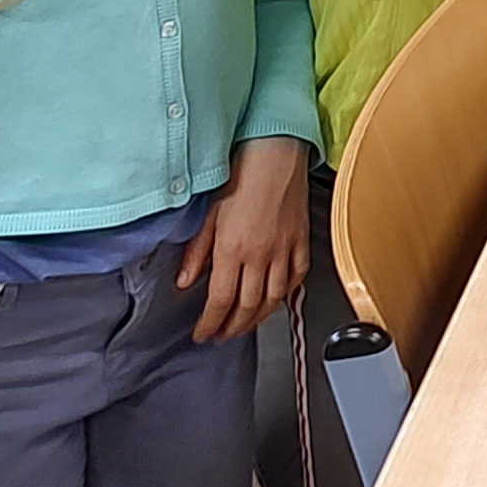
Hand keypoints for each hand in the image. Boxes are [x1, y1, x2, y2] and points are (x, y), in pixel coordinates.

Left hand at [178, 135, 308, 341]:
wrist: (276, 150)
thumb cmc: (242, 173)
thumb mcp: (208, 213)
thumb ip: (197, 252)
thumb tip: (185, 281)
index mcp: (233, 249)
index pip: (219, 301)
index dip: (209, 324)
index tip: (202, 334)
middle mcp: (261, 254)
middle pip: (247, 307)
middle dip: (232, 328)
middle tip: (221, 336)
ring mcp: (285, 249)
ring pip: (273, 299)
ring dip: (258, 319)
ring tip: (245, 325)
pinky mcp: (302, 240)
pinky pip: (297, 277)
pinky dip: (286, 294)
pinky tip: (276, 299)